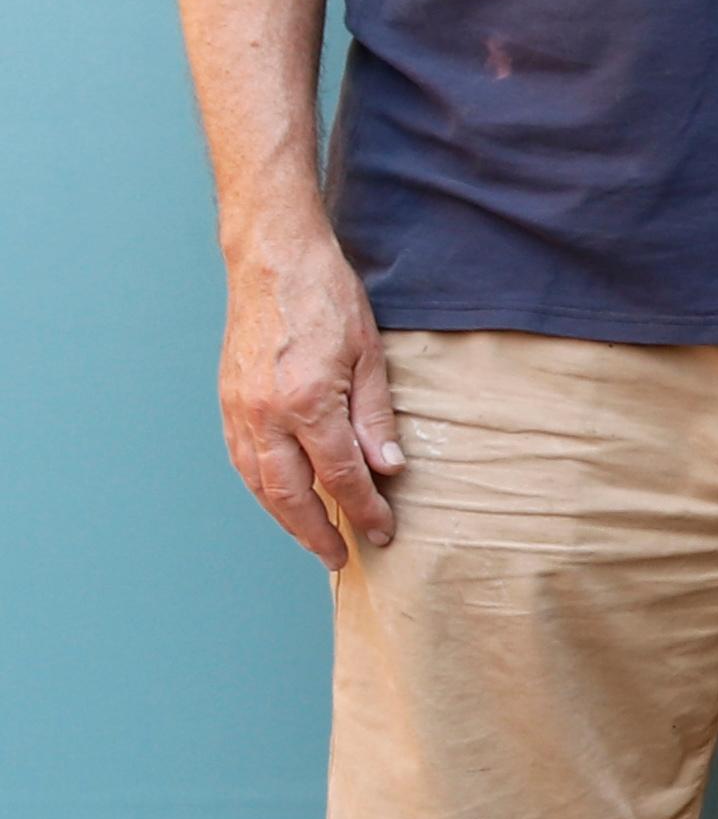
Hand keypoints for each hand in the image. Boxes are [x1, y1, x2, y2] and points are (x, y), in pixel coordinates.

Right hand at [219, 231, 402, 566]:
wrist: (273, 260)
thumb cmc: (327, 298)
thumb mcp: (370, 355)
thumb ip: (375, 418)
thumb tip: (388, 469)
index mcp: (307, 403)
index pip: (340, 476)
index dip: (363, 510)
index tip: (383, 532)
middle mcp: (265, 415)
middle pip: (291, 494)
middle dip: (318, 532)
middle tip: (341, 558)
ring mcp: (240, 410)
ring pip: (259, 484)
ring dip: (286, 519)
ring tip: (313, 540)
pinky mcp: (228, 401)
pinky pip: (243, 461)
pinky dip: (262, 490)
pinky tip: (281, 501)